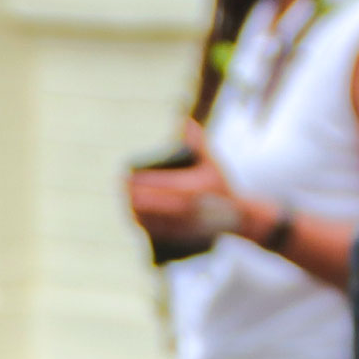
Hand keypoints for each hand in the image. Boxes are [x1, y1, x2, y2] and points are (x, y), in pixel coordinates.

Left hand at [127, 126, 248, 245]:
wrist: (237, 218)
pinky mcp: (178, 237)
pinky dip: (141, 222)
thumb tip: (185, 121)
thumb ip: (197, 142)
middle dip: (130, 194)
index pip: (154, 185)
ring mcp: (179, 225)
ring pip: (146, 218)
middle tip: (121, 186)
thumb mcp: (212, 163)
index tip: (125, 176)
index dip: (136, 182)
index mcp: (188, 189)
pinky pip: (152, 231)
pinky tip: (133, 215)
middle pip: (145, 203)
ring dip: (132, 208)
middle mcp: (182, 209)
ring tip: (126, 199)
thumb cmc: (220, 187)